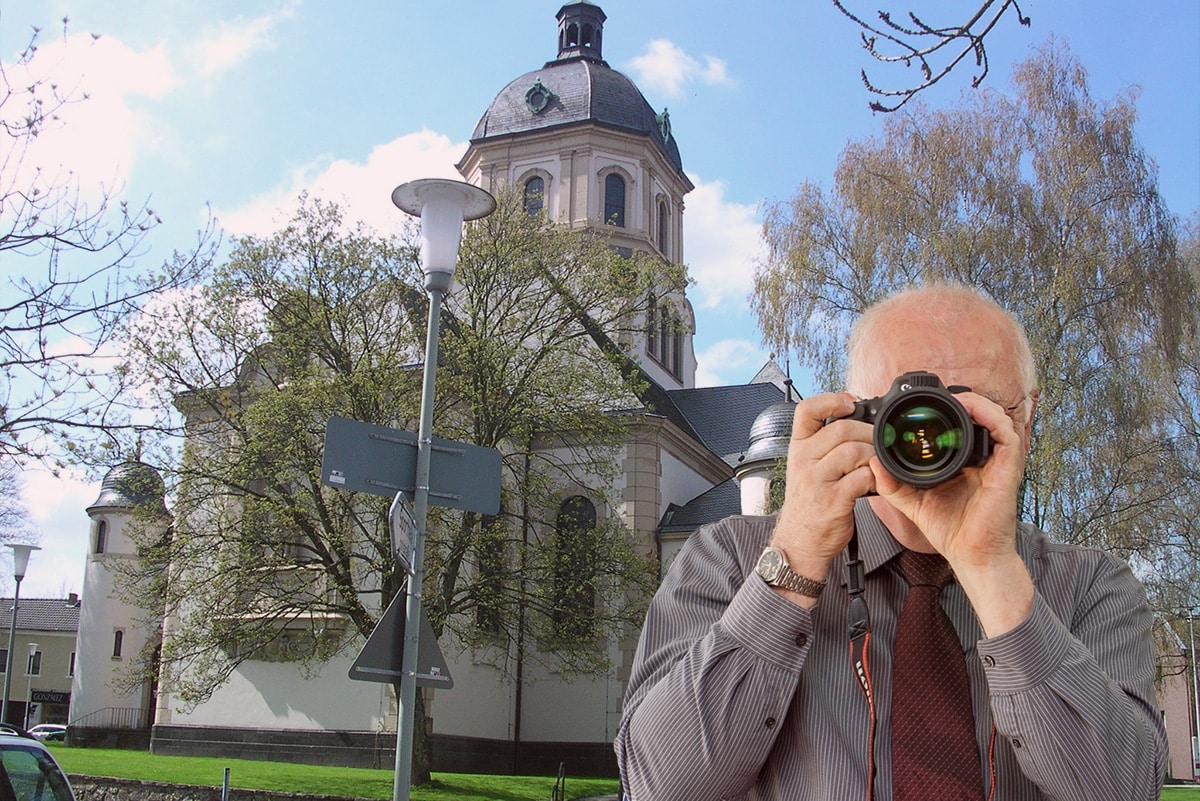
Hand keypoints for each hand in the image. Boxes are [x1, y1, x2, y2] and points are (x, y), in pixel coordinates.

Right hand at [770, 393, 874, 599]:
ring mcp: (817, 480)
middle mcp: (803, 461)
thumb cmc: (809, 502)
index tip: (850, 404)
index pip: (806, 410)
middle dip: (869, 433)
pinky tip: (875, 482)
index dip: (831, 400)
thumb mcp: (806, 467)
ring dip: (874, 456)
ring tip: (877, 465)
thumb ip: (825, 444)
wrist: (800, 540)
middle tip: (879, 442)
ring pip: (854, 451)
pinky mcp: (833, 500)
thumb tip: (854, 415)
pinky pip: (863, 477)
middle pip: (842, 429)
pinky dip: (876, 477)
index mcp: (798, 448)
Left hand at [872, 391, 1033, 633]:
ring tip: (955, 399)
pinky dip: (991, 417)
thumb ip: (892, 483)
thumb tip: (872, 463)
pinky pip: (1007, 434)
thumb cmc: (949, 529)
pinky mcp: (1007, 469)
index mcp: (964, 461)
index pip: (961, 426)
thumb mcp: (911, 501)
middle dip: (962, 400)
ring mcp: (998, 462)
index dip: (947, 410)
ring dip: (978, 402)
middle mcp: (983, 458)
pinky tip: (971, 411)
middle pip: (981, 416)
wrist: (970, 555)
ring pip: (996, 417)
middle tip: (937, 398)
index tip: (922, 405)